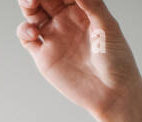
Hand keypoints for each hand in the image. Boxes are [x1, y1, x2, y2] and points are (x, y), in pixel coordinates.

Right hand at [16, 0, 141, 119]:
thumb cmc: (116, 60)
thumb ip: (90, 3)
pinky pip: (27, 38)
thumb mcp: (107, 26)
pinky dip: (24, 30)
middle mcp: (66, 21)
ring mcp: (54, 38)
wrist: (112, 93)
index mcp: (82, 10)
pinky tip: (33, 31)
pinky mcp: (44, 57)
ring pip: (33, 14)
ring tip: (30, 2)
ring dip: (27, 5)